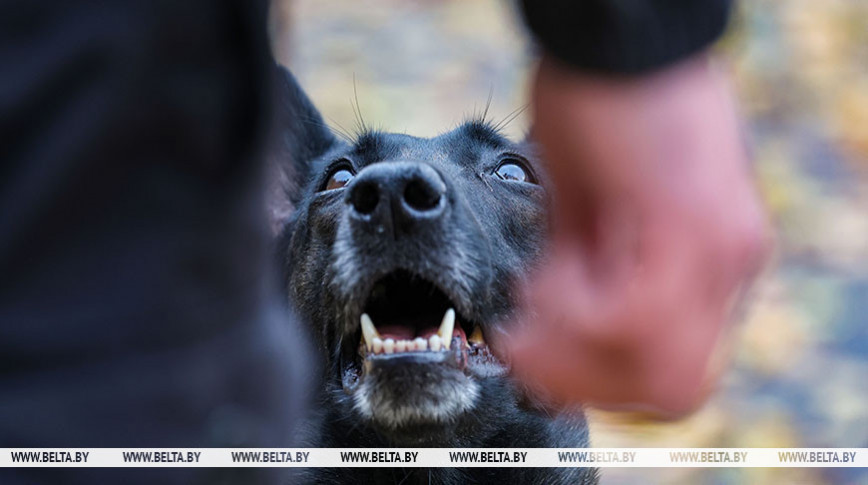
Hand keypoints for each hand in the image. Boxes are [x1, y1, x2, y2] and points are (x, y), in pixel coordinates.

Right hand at [503, 53, 769, 416]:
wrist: (614, 32)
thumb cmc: (598, 107)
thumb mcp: (594, 210)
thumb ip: (593, 271)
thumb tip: (556, 324)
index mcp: (707, 264)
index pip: (669, 374)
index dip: (600, 383)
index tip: (543, 355)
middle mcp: (727, 267)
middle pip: (667, 389)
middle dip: (579, 380)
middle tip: (523, 340)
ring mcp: (717, 251)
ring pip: (650, 368)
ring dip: (567, 347)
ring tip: (533, 292)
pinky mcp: (689, 227)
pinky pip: (625, 317)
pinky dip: (569, 307)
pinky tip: (545, 268)